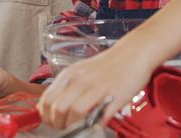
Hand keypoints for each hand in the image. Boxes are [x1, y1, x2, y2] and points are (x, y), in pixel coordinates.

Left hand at [36, 43, 150, 129]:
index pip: (46, 101)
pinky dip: (96, 125)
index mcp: (69, 75)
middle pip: (58, 109)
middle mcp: (79, 80)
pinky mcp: (115, 95)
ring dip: (75, 127)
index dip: (47, 117)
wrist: (134, 52)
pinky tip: (97, 124)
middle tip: (67, 129)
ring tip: (81, 129)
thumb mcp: (81, 73)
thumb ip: (69, 89)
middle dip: (59, 125)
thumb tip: (55, 110)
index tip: (54, 122)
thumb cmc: (108, 66)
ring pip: (74, 112)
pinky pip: (100, 115)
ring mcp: (97, 87)